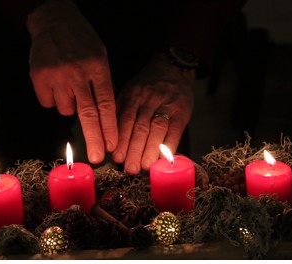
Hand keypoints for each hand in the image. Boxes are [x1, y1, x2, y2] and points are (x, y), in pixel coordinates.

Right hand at [26, 0, 117, 163]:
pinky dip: (53, 98)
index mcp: (98, 68)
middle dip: (94, 138)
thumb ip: (104, 84)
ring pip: (65, 110)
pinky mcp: (38, 77)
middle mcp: (78, 73)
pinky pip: (48, 102)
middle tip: (97, 159)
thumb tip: (107, 116)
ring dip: (69, 105)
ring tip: (69, 85)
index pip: (107, 104)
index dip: (110, 127)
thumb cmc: (82, 42)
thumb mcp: (101, 57)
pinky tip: (55, 82)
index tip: (113, 146)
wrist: (54, 20)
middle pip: (87, 113)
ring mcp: (57, 75)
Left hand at [112, 53, 195, 173]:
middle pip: (140, 126)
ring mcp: (167, 104)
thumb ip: (121, 112)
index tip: (116, 157)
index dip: (121, 139)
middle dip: (134, 149)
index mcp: (133, 95)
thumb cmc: (147, 86)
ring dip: (150, 149)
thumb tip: (109, 140)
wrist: (172, 68)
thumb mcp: (130, 91)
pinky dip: (169, 144)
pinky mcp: (182, 110)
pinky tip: (163, 158)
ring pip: (157, 129)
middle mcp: (149, 99)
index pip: (125, 119)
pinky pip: (175, 129)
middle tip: (130, 167)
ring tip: (145, 166)